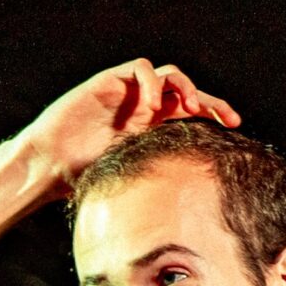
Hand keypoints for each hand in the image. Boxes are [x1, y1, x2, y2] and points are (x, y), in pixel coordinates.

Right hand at [21, 58, 240, 195]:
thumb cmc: (84, 178)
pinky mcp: (110, 82)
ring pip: (169, 75)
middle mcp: (144, 108)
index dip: (214, 117)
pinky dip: (152, 82)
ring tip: (187, 107)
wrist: (50, 164)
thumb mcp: (131, 182)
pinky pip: (140, 69)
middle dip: (211, 101)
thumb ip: (155, 184)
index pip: (191, 116)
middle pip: (187, 93)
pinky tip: (153, 106)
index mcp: (152, 129)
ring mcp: (128, 93)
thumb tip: (190, 216)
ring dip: (184, 87)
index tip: (235, 130)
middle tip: (227, 118)